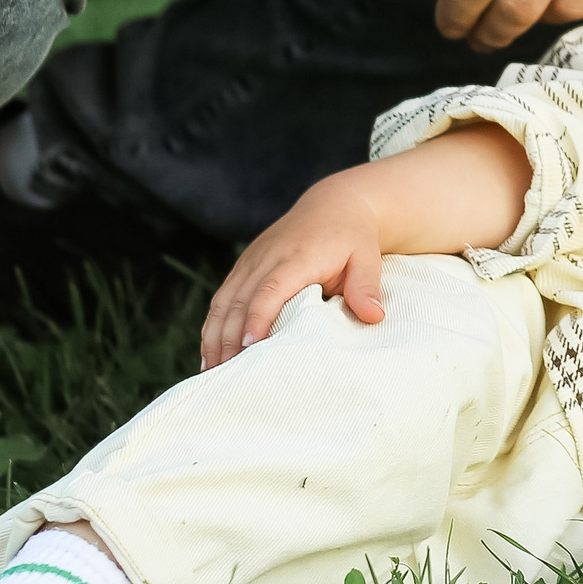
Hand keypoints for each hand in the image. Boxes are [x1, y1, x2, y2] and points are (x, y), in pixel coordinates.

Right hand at [197, 126, 532, 369]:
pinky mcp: (243, 267)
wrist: (333, 206)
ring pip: (224, 302)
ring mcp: (250, 262)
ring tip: (212, 374)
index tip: (250, 346)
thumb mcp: (367, 258)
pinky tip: (210, 355)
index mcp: (296, 257)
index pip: (271, 290)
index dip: (258, 317)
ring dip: (215, 337)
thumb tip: (372, 316)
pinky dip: (213, 327)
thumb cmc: (352, 238)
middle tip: (226, 377)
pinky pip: (222, 299)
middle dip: (229, 339)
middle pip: (240, 301)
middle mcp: (266, 258)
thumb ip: (366, 287)